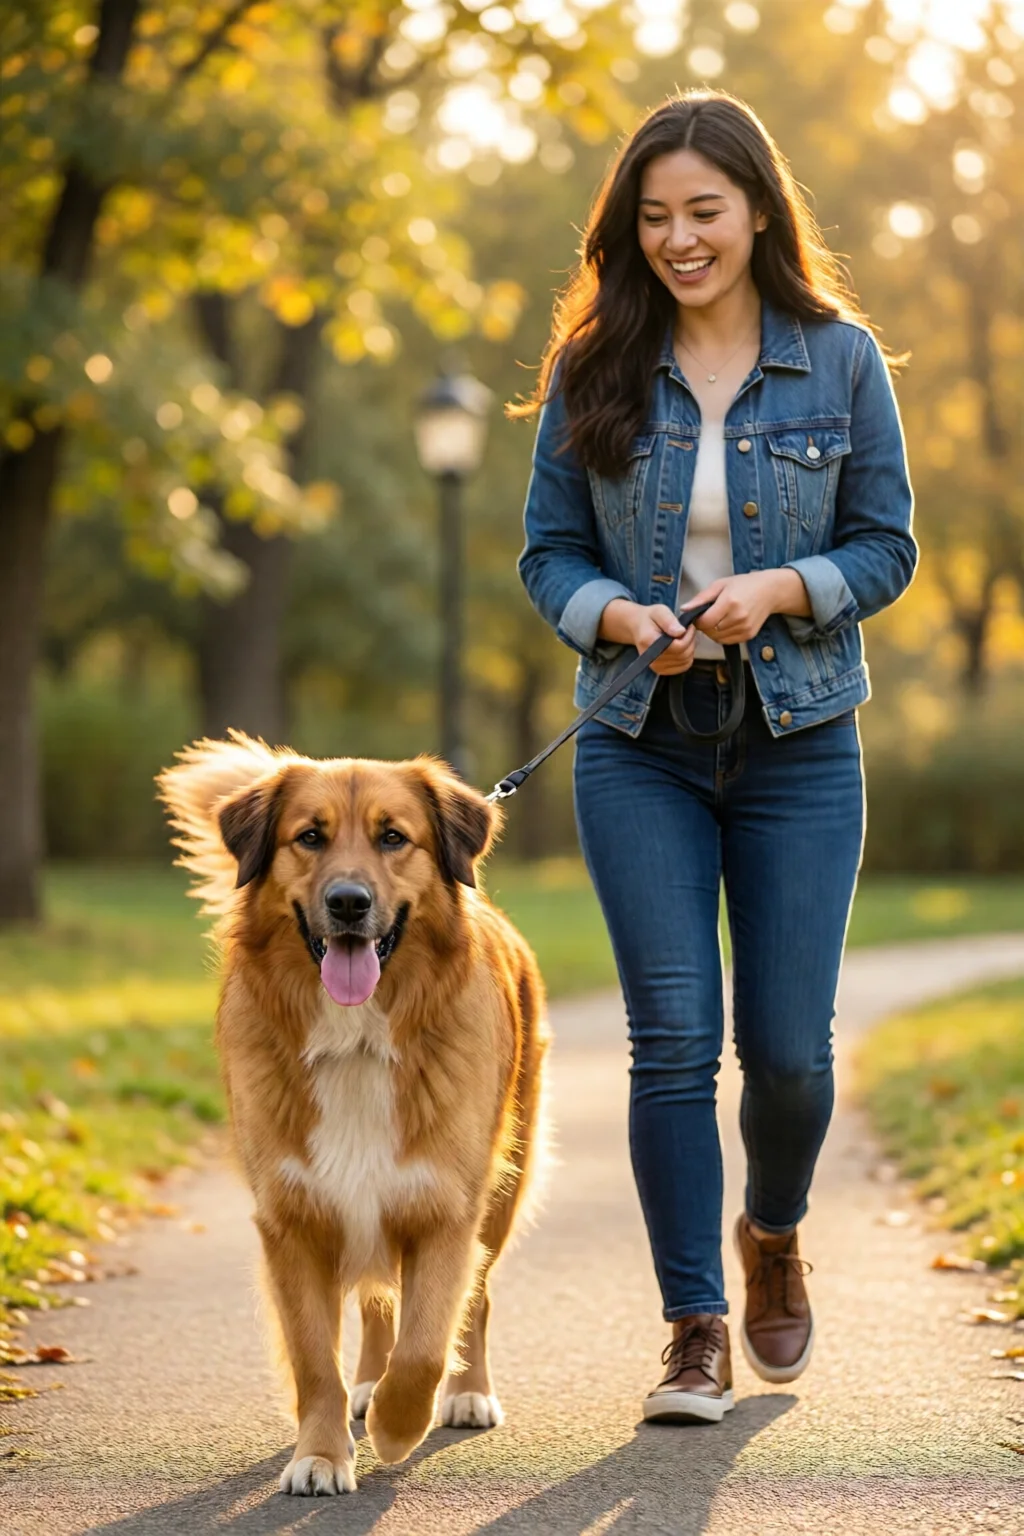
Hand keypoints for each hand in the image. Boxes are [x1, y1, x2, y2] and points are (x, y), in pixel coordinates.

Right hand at [627, 603, 696, 676]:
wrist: (639, 628)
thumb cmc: (650, 618)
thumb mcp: (659, 612)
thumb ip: (669, 620)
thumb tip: (681, 632)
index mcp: (650, 642)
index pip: (679, 646)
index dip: (689, 636)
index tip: (690, 626)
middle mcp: (652, 659)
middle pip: (684, 655)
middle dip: (691, 641)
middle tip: (689, 631)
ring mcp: (656, 667)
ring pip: (686, 661)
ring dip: (690, 648)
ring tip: (685, 637)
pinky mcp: (661, 671)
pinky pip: (683, 667)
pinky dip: (687, 657)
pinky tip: (682, 647)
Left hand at [689, 571, 806, 644]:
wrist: (769, 591)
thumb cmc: (743, 585)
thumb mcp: (720, 584)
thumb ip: (701, 598)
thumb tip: (684, 609)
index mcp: (730, 602)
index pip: (705, 622)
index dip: (697, 620)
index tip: (699, 614)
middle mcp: (738, 617)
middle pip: (710, 631)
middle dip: (705, 626)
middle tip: (709, 615)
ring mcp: (745, 628)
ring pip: (718, 638)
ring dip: (713, 631)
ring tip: (718, 618)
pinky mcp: (749, 635)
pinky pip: (728, 641)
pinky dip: (723, 635)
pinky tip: (726, 624)